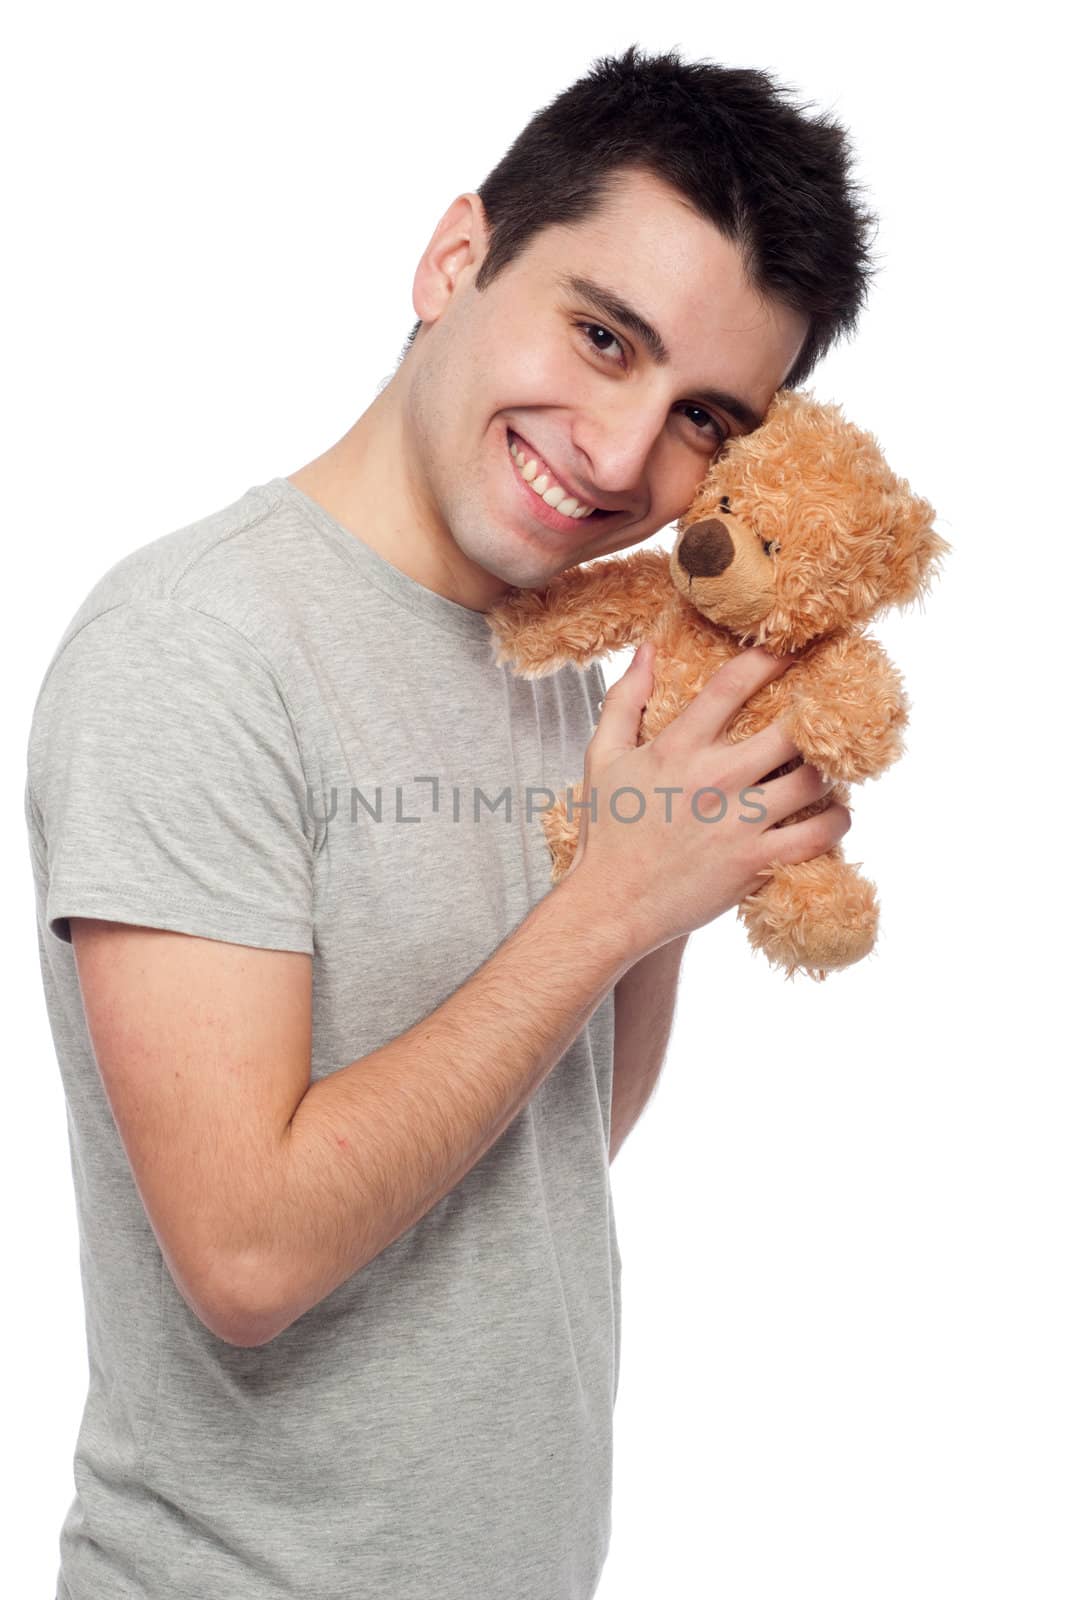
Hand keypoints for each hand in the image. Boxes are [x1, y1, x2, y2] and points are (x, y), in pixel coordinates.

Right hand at [569, 641, 851, 958]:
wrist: (612, 904)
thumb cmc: (608, 833)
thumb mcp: (602, 758)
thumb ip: (625, 700)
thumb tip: (647, 650)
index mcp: (678, 747)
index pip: (734, 683)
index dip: (771, 658)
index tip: (792, 650)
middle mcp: (715, 778)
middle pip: (791, 730)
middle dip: (813, 717)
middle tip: (825, 717)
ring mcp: (739, 822)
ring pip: (814, 780)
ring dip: (828, 772)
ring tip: (826, 769)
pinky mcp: (755, 862)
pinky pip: (818, 834)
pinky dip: (836, 821)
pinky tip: (831, 815)